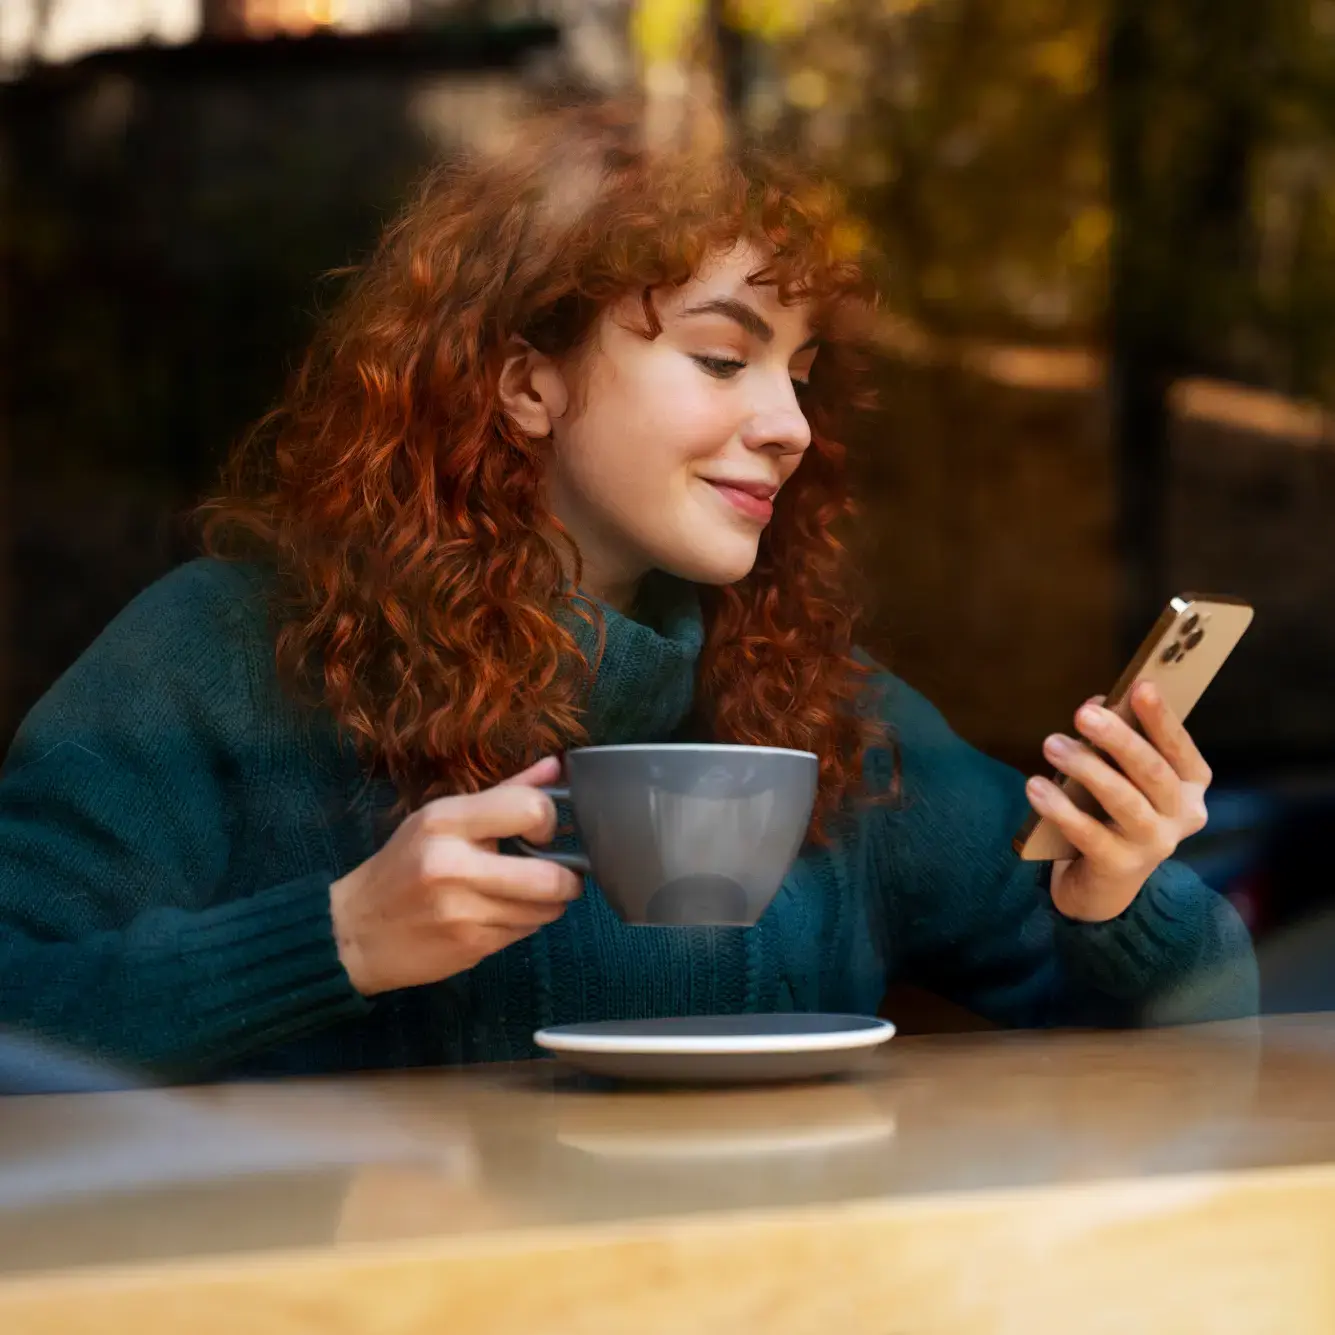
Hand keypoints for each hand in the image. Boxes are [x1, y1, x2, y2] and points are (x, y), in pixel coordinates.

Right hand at [330, 756, 581, 995]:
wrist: (354, 931)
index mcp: (445, 821)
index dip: (549, 821)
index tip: (543, 832)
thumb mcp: (441, 819)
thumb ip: (504, 792)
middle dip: (568, 879)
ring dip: (548, 905)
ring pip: (543, 910)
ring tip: (528, 895)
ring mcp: (461, 910)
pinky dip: (524, 924)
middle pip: (550, 876)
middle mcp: (453, 865)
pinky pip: (523, 933)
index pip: (529, 808)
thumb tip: (557, 766)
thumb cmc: (402, 866)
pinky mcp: (468, 946)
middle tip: (563, 876)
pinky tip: (502, 915)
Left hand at [1025, 683, 1211, 922]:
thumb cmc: (1112, 813)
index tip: (1141, 686)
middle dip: (1119, 739)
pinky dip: (1060, 808)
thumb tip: (1095, 705)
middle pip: (1153, 772)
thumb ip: (1112, 742)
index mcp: (1189, 786)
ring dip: (1086, 768)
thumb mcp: (1118, 774)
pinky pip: (1088, 833)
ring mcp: (1153, 845)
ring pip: (1124, 801)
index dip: (1162, 718)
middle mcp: (1181, 816)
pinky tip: (1036, 787)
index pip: (1179, 748)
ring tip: (1051, 744)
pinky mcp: (1120, 867)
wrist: (1102, 882)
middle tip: (1083, 714)